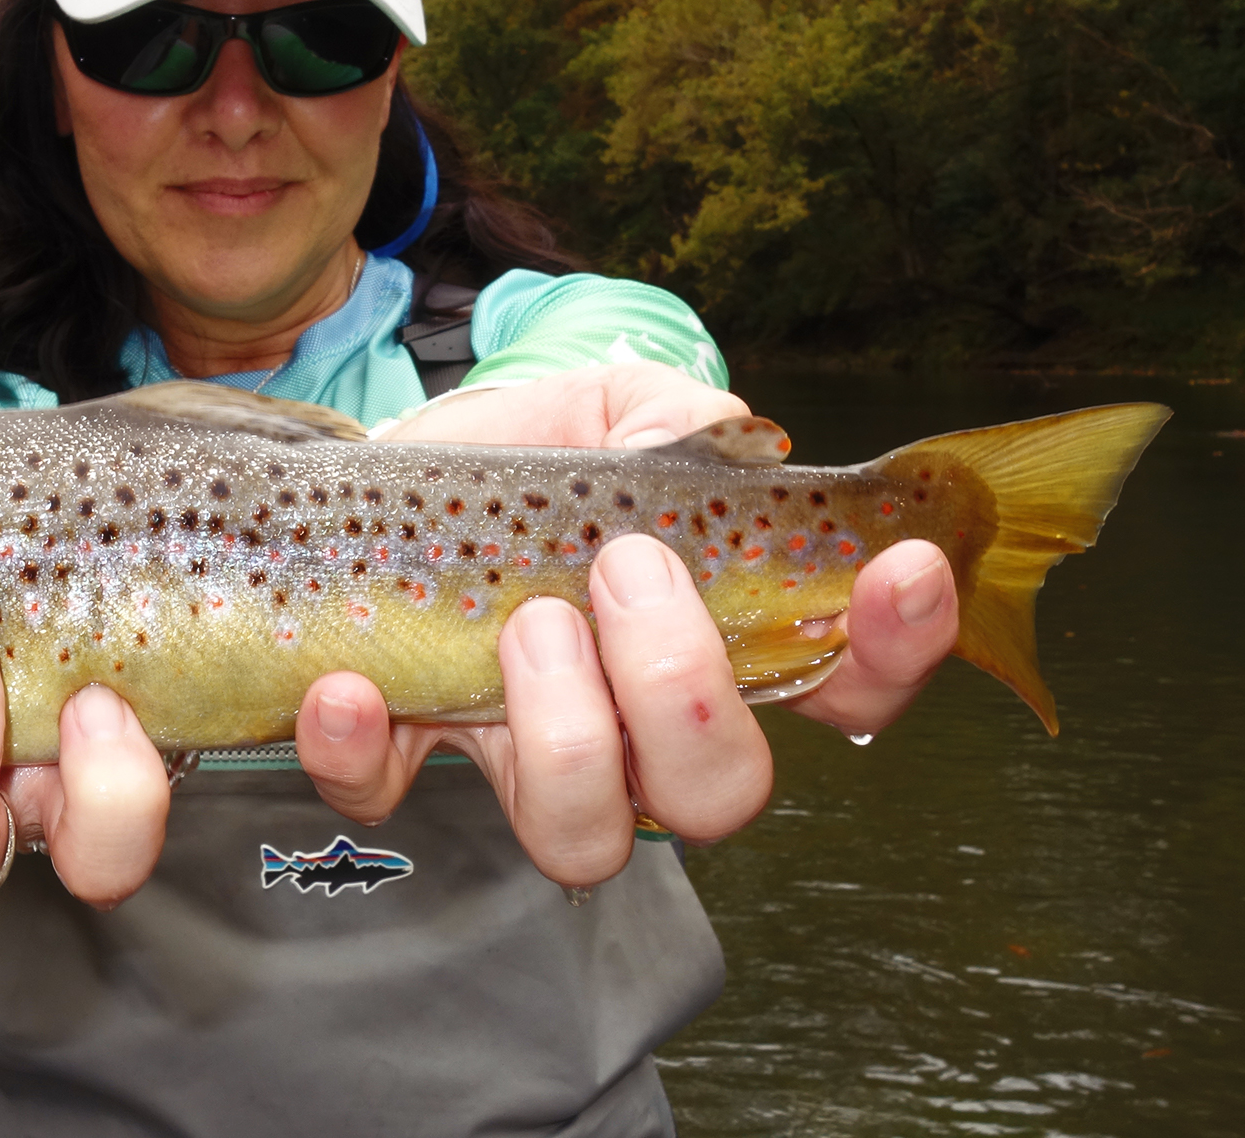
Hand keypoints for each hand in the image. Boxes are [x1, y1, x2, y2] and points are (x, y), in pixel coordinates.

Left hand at [303, 364, 959, 886]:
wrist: (359, 474)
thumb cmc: (508, 455)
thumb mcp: (597, 408)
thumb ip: (666, 415)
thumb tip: (703, 442)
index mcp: (710, 636)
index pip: (845, 682)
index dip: (890, 650)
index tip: (897, 572)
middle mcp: (630, 723)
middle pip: (719, 791)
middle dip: (688, 692)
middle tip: (628, 570)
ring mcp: (514, 751)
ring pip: (583, 836)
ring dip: (567, 735)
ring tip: (527, 624)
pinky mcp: (395, 753)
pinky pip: (387, 799)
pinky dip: (364, 750)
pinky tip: (348, 685)